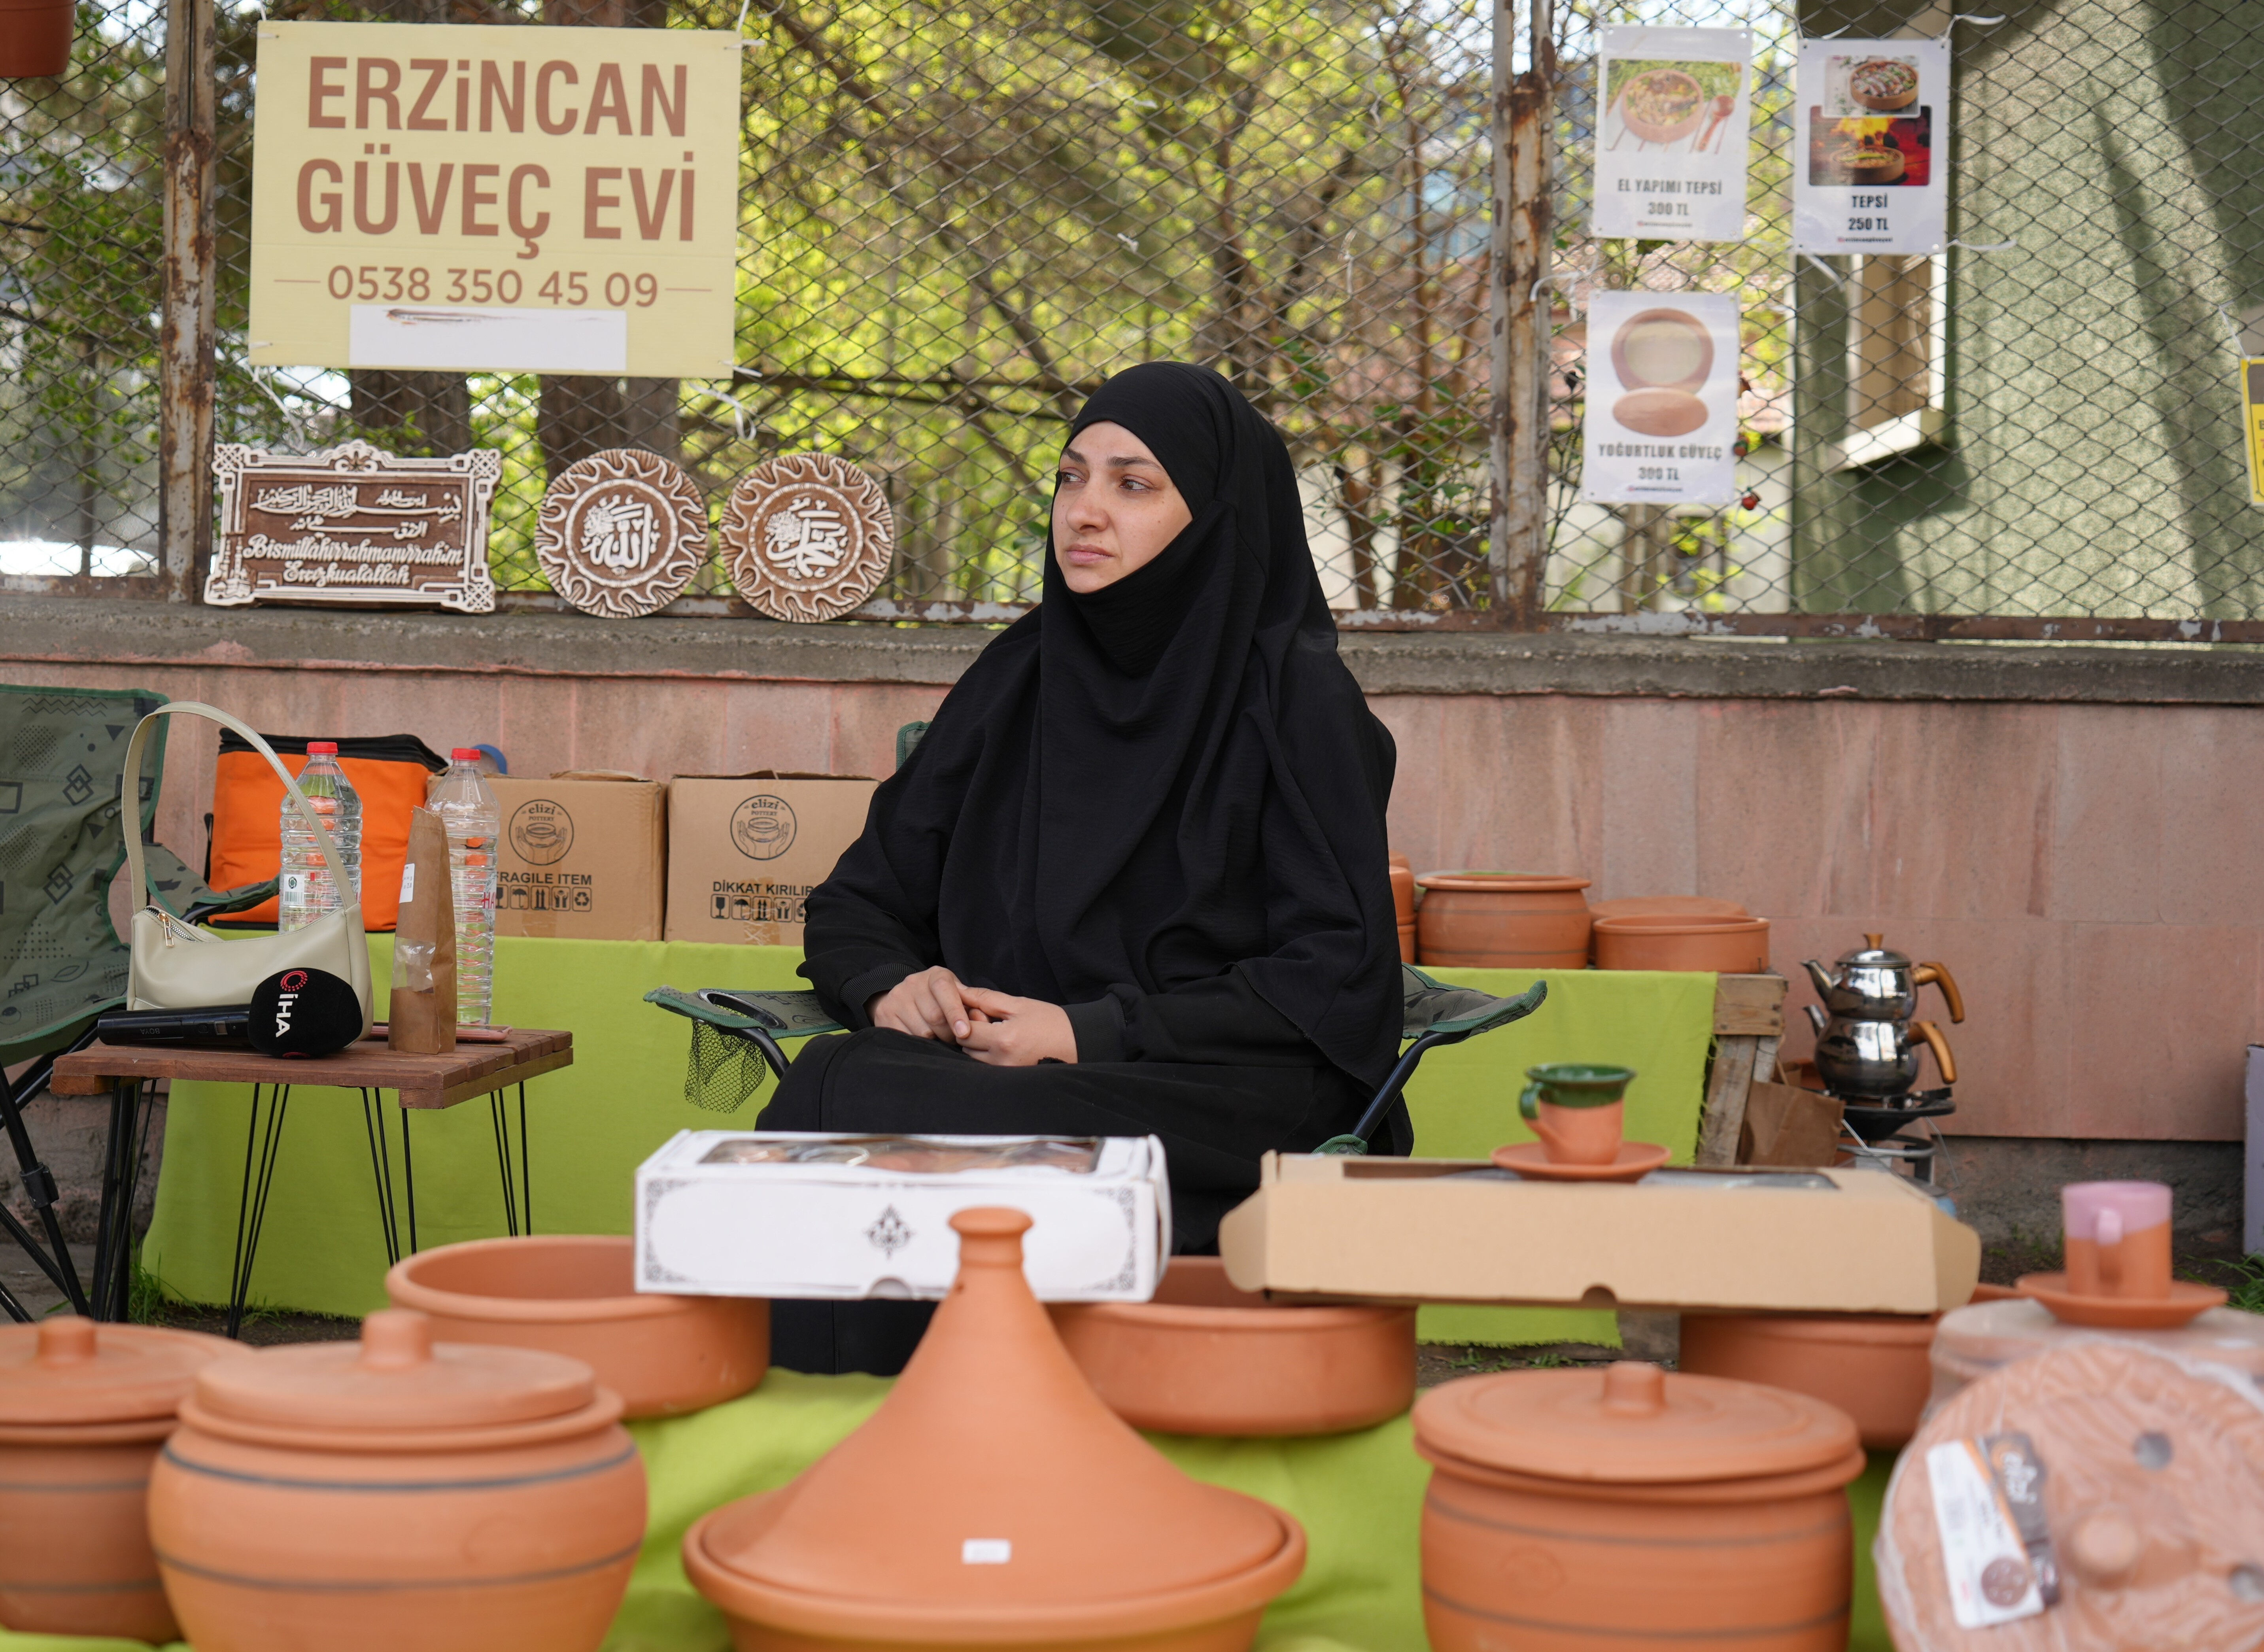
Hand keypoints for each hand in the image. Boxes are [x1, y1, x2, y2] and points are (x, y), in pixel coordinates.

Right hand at [867, 966, 983, 1043]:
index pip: (945, 990)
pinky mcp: (885, 1015)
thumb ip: (972, 1007)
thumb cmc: (940, 1000)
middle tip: (954, 1039)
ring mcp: (897, 998)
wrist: (904, 996)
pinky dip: (919, 1044)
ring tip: (938, 1038)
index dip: (955, 1013)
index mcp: (936, 975)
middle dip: (949, 1033)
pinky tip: (923, 1041)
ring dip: (935, 1041)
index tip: (964, 1033)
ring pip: (922, 1031)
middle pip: (935, 1016)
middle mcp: (914, 983)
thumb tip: (981, 1021)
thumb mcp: (957, 995)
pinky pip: (906, 1038)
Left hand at [957, 988, 1076, 1066]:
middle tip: (991, 1022)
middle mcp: (1001, 1061)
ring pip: (974, 1060)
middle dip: (972, 1033)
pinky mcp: (1010, 1080)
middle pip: (966, 1047)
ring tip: (1000, 1035)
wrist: (1077, 1043)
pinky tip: (1004, 1047)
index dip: (967, 1018)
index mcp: (1003, 1040)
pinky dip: (988, 1057)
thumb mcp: (1019, 1004)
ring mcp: (1005, 1074)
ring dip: (979, 1046)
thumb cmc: (1050, 1021)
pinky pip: (986, 1068)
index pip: (965, 1031)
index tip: (980, 1011)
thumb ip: (986, 998)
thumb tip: (959, 991)